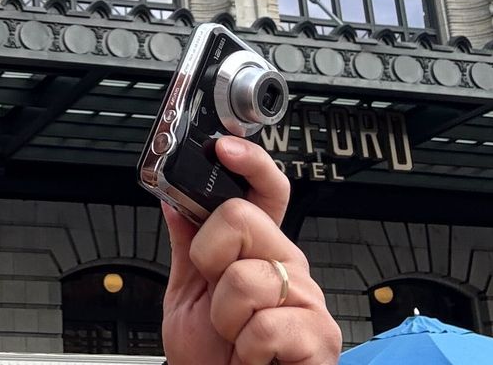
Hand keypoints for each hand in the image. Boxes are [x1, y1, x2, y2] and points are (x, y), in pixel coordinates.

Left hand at [159, 136, 341, 364]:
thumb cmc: (213, 361)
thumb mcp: (186, 299)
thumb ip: (186, 248)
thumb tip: (173, 200)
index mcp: (259, 251)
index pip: (266, 191)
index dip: (249, 163)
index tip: (223, 149)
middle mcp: (288, 266)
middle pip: (242, 219)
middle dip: (210, 262)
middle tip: (216, 299)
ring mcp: (307, 300)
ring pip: (247, 278)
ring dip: (225, 319)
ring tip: (237, 339)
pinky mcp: (319, 337)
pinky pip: (266, 326)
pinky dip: (248, 350)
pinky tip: (256, 359)